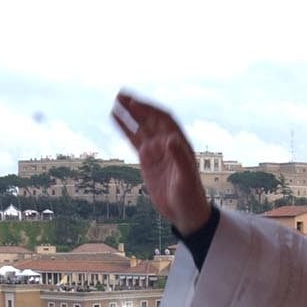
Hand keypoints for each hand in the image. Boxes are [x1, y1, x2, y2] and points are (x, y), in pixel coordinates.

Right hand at [111, 91, 211, 234]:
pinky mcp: (147, 160)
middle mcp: (167, 142)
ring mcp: (156, 150)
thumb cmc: (191, 195)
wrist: (186, 212)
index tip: (135, 104)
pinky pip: (134, 140)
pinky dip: (125, 129)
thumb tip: (170, 139)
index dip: (150, 110)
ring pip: (141, 127)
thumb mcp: (186, 177)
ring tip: (116, 101)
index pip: (163, 120)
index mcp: (179, 142)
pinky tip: (115, 119)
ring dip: (130, 114)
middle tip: (121, 94)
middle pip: (150, 119)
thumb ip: (179, 157)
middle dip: (137, 106)